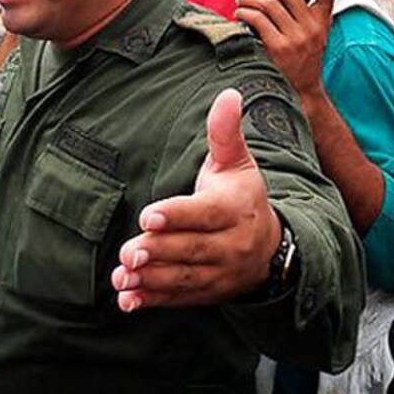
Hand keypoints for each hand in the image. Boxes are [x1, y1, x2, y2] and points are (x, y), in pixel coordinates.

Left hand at [112, 89, 281, 310]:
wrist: (271, 248)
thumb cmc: (243, 196)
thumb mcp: (237, 162)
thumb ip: (225, 132)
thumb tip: (229, 93)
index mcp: (235, 209)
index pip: (206, 213)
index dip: (177, 215)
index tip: (149, 215)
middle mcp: (232, 244)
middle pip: (193, 248)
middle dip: (159, 250)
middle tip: (127, 251)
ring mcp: (221, 272)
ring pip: (185, 277)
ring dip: (151, 279)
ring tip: (122, 276)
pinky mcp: (208, 292)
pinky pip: (180, 298)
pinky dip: (154, 300)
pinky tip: (128, 299)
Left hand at [235, 0, 334, 98]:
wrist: (303, 91)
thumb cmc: (303, 58)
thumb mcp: (314, 33)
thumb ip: (303, 11)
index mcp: (323, 20)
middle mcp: (313, 28)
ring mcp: (297, 39)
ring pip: (268, 3)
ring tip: (242, 1)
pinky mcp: (279, 48)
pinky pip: (257, 19)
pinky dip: (244, 12)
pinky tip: (240, 15)